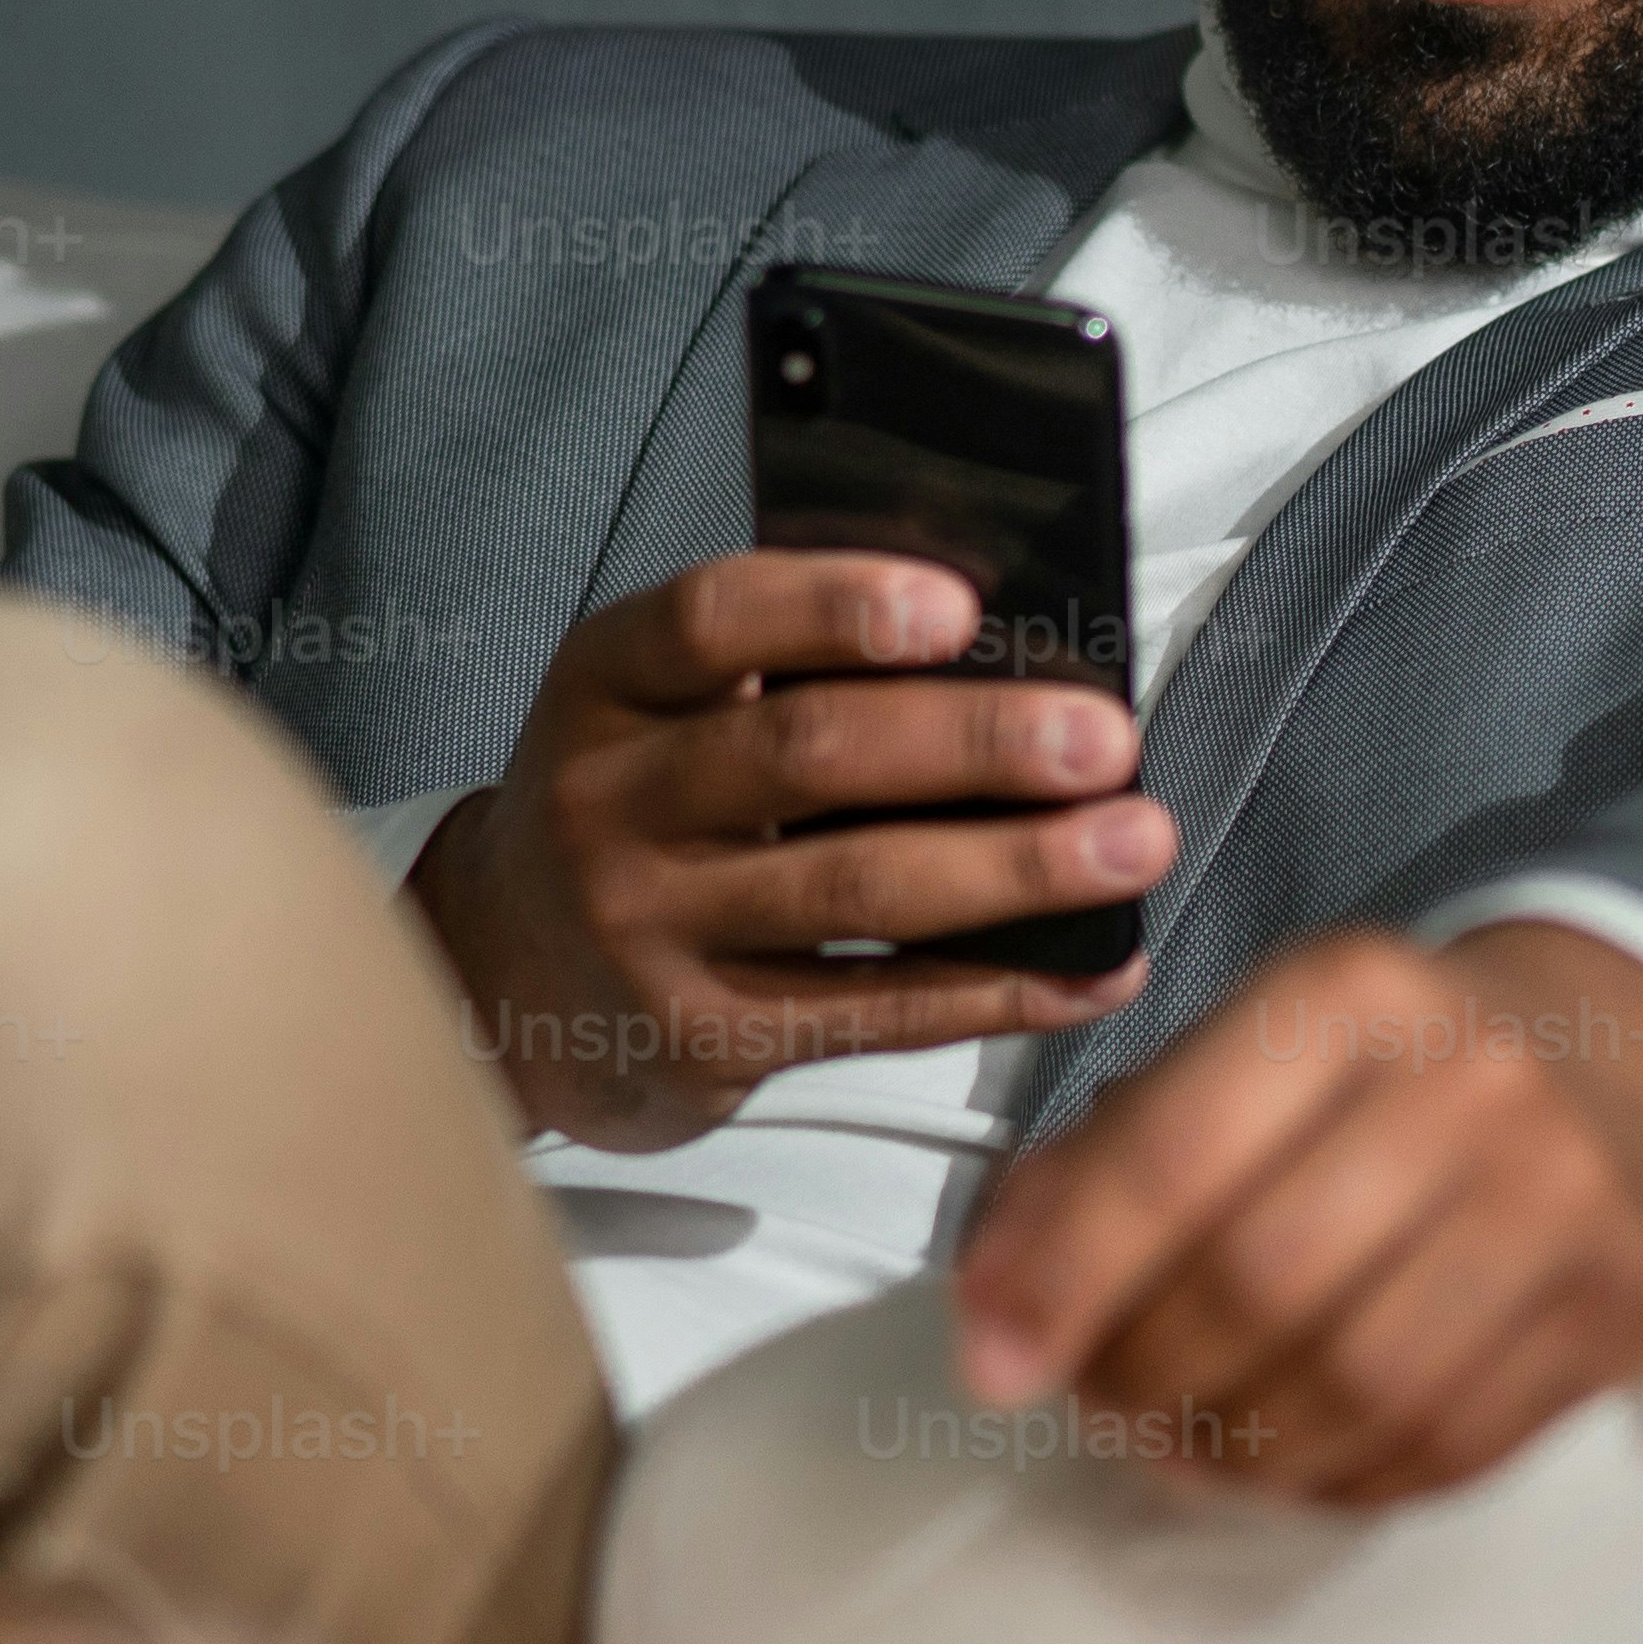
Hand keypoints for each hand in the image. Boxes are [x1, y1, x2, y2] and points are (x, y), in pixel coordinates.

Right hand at [413, 551, 1162, 1147]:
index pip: (715, 618)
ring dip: (1017, 867)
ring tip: (1133, 842)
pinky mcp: (702, 1038)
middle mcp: (612, 801)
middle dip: (977, 743)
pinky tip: (1094, 970)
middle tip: (1105, 739)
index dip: (838, 605)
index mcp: (609, 682)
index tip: (961, 605)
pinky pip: (876, 1011)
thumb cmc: (635, 815)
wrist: (509, 977)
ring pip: (857, 889)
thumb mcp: (660, 712)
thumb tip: (1011, 656)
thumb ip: (789, 674)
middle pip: (807, 753)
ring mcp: (649, 927)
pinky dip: (1003, 990)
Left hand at [947, 922, 1642, 1506]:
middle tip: (1106, 1405)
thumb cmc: (1389, 1081)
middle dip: (1149, 1377)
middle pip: (1262, 1285)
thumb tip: (996, 1318)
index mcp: (1351, 995)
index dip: (1067, 1281)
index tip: (997, 1364)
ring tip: (1190, 1441)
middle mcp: (1476, 1080)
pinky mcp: (1621, 1305)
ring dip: (1239, 1448)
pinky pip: (1447, 1444)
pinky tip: (1294, 1455)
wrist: (1609, 1067)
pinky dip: (1341, 1479)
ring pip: (1357, 1386)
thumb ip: (1099, 1172)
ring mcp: (1566, 1198)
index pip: (1175, 1158)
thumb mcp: (1240, 1063)